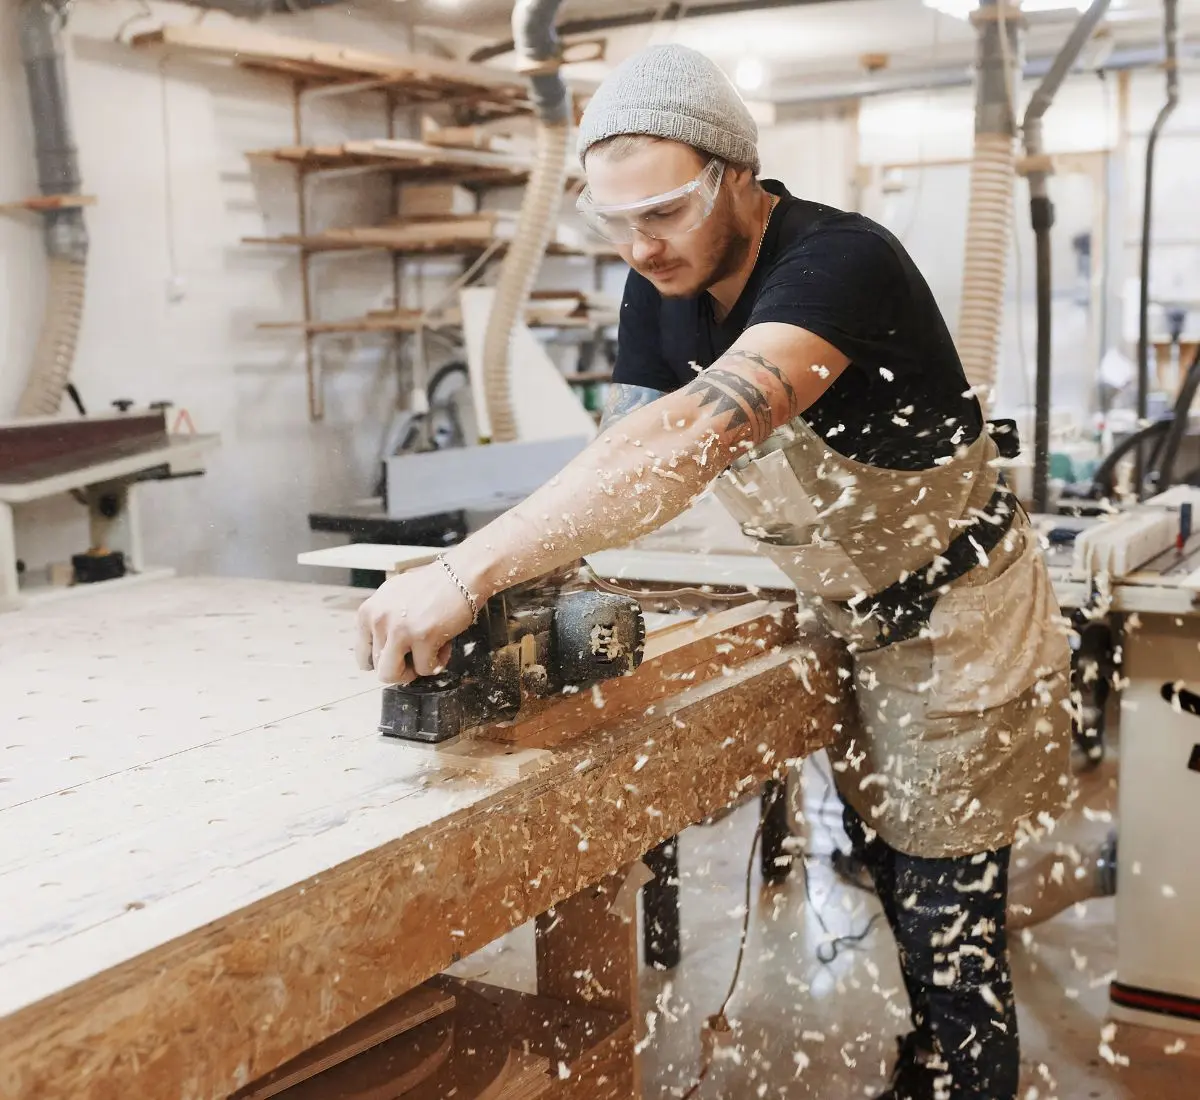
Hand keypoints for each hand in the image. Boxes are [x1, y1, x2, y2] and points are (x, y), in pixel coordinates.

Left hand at [355, 563, 474, 683]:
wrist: (461, 575)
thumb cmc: (431, 586)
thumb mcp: (393, 597)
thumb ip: (382, 621)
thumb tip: (381, 651)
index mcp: (368, 612)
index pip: (363, 655)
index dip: (383, 661)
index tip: (398, 657)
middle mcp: (378, 621)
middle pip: (379, 669)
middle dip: (401, 668)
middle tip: (417, 656)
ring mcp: (399, 630)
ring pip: (394, 675)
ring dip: (414, 670)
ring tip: (429, 652)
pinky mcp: (423, 637)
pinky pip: (425, 669)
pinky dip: (437, 663)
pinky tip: (444, 644)